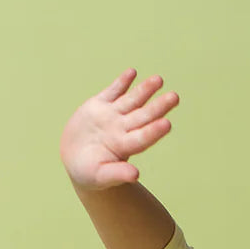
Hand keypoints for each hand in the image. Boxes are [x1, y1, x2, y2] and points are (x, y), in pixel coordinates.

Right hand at [60, 68, 178, 190]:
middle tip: (175, 97)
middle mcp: (122, 129)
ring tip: (159, 80)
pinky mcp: (99, 105)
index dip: (154, 131)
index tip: (167, 124)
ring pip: (132, 100)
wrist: (74, 159)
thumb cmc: (88, 173)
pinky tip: (133, 72)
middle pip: (143, 116)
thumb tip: (135, 175)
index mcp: (124, 147)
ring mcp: (112, 116)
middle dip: (158, 106)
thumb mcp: (100, 176)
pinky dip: (122, 82)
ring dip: (145, 89)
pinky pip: (113, 91)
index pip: (142, 138)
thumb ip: (117, 174)